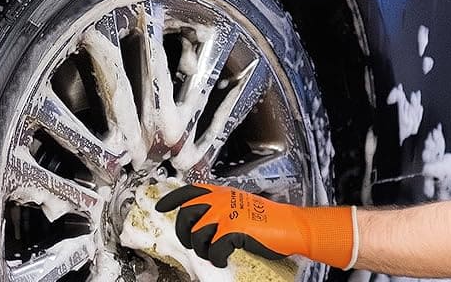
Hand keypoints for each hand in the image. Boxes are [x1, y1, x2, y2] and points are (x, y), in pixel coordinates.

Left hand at [153, 183, 357, 268]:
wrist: (290, 226)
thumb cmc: (269, 219)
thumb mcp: (241, 205)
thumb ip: (221, 207)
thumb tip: (202, 220)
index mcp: (221, 193)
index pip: (189, 191)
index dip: (171, 198)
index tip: (159, 206)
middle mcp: (220, 200)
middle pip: (186, 216)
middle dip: (184, 234)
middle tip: (192, 243)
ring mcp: (225, 215)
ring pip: (197, 237)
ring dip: (203, 250)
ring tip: (216, 253)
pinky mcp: (232, 231)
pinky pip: (214, 251)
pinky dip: (218, 259)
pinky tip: (225, 260)